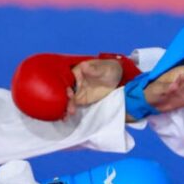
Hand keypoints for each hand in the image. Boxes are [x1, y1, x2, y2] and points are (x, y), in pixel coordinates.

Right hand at [12, 53, 140, 120]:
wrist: (120, 80)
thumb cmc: (111, 70)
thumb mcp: (104, 68)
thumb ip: (94, 69)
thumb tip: (84, 66)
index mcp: (76, 71)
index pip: (65, 77)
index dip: (63, 84)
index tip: (67, 92)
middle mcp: (74, 82)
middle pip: (64, 90)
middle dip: (62, 98)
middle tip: (68, 106)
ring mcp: (77, 92)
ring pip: (67, 100)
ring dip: (64, 106)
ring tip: (67, 114)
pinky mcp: (82, 101)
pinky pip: (72, 106)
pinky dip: (68, 111)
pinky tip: (66, 117)